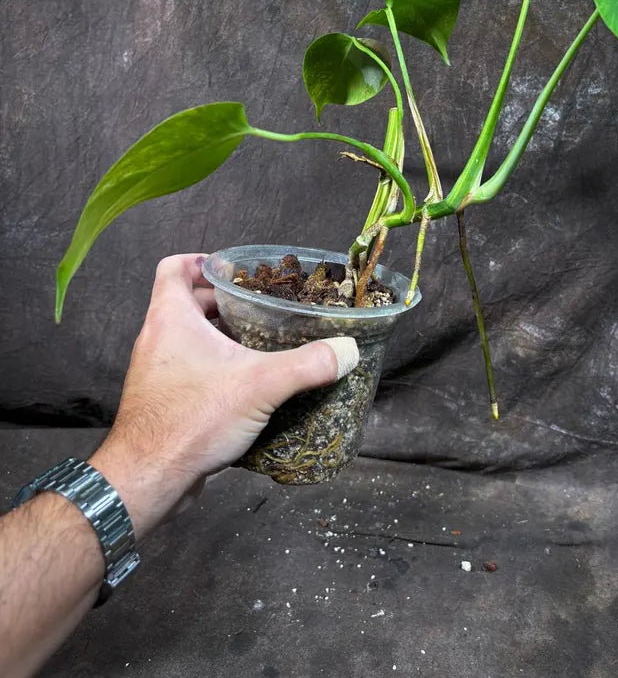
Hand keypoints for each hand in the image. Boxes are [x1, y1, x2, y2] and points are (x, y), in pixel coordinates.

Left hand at [90, 254, 357, 537]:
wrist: (148, 479)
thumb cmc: (192, 419)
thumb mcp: (260, 385)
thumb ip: (308, 365)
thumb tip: (348, 350)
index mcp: (171, 317)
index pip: (175, 267)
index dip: (204, 261)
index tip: (235, 269)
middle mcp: (156, 338)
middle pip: (187, 302)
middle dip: (224, 302)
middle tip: (261, 307)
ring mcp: (156, 371)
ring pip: (188, 338)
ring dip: (220, 336)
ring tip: (259, 342)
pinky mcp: (161, 400)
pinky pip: (187, 369)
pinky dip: (213, 367)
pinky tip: (245, 385)